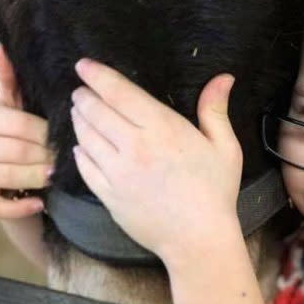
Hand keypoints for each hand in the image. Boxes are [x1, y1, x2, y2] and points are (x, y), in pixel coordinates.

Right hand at [0, 43, 54, 218]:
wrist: (18, 177)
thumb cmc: (24, 137)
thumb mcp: (20, 107)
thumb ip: (13, 81)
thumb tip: (5, 47)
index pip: (19, 124)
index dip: (46, 133)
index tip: (67, 138)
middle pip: (15, 150)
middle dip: (45, 155)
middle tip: (65, 159)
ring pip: (7, 176)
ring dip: (37, 178)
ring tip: (55, 176)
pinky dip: (21, 206)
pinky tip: (40, 202)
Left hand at [70, 58, 242, 265]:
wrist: (198, 239)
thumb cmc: (215, 192)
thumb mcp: (225, 147)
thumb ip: (215, 110)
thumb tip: (223, 77)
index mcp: (162, 128)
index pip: (119, 92)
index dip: (97, 75)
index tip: (84, 65)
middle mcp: (134, 146)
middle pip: (95, 111)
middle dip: (84, 96)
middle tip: (81, 91)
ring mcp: (117, 172)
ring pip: (84, 136)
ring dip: (79, 120)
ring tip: (80, 113)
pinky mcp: (107, 195)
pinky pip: (84, 166)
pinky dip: (78, 151)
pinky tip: (81, 147)